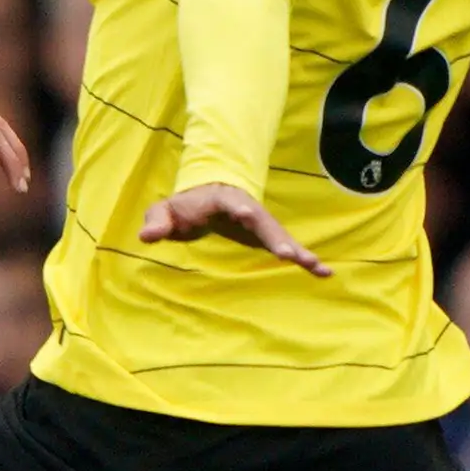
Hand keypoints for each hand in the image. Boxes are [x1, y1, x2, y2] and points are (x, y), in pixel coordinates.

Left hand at [137, 183, 329, 274]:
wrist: (205, 197)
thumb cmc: (183, 207)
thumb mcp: (164, 211)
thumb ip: (156, 221)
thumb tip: (146, 236)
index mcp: (223, 200)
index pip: (233, 204)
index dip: (241, 209)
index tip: (249, 214)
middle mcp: (248, 210)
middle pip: (264, 222)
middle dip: (276, 237)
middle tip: (289, 254)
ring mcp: (260, 224)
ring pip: (281, 237)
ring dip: (299, 251)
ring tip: (318, 268)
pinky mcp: (267, 238)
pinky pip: (287, 248)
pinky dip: (304, 259)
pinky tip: (324, 273)